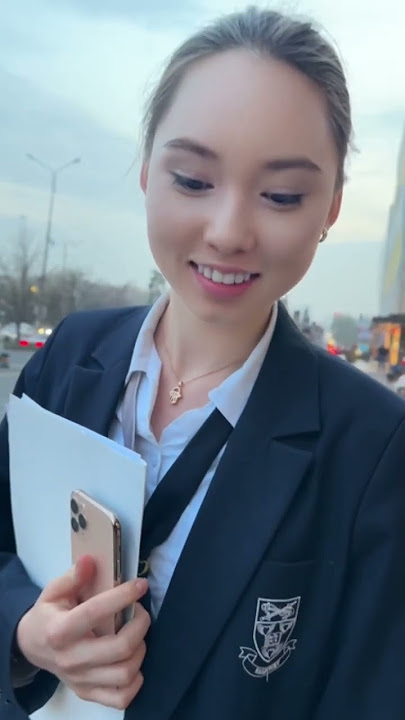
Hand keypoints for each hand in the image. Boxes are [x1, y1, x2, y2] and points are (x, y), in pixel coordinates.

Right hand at [16, 556, 150, 709]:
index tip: (140, 585)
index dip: (123, 596)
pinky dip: (135, 681)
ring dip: (140, 650)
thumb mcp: (53, 591)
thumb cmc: (48, 615)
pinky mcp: (87, 692)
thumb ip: (73, 576)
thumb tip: (90, 561)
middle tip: (140, 611)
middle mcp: (70, 659)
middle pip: (119, 648)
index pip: (96, 613)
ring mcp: (80, 680)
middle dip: (139, 625)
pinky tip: (132, 660)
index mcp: (59, 631)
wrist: (32, 647)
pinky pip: (120, 697)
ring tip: (137, 634)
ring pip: (124, 674)